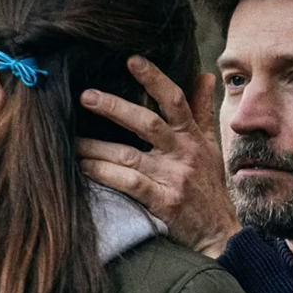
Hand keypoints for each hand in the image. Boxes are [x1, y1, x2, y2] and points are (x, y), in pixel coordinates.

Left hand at [78, 56, 240, 257]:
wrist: (220, 233)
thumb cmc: (209, 188)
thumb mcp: (210, 148)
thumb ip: (202, 111)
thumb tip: (203, 76)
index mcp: (193, 138)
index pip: (175, 101)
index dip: (155, 78)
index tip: (132, 60)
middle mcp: (183, 154)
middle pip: (148, 123)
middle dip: (115, 108)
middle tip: (86, 96)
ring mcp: (173, 179)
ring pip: (129, 156)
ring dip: (97, 146)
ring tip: (72, 140)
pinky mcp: (163, 202)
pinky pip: (129, 184)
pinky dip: (104, 174)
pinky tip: (84, 167)